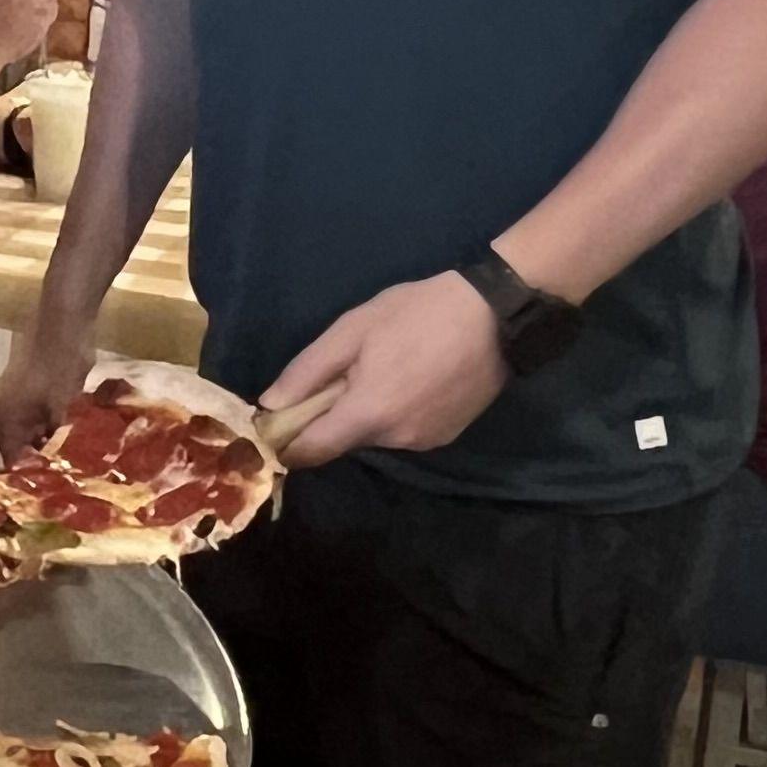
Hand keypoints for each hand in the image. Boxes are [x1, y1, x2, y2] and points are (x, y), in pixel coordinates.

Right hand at [0, 308, 96, 466]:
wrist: (64, 323)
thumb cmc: (59, 368)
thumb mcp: (60, 412)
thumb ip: (54, 446)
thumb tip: (57, 476)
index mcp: (0, 421)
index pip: (13, 464)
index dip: (35, 478)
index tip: (61, 489)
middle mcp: (0, 414)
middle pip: (21, 450)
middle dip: (45, 462)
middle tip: (74, 476)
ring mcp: (14, 402)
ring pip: (32, 435)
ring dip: (52, 445)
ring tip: (79, 460)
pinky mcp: (30, 393)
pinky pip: (39, 421)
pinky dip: (54, 429)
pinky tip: (77, 436)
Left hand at [262, 270, 506, 468]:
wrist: (496, 316)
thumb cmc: (419, 314)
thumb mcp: (354, 329)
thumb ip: (308, 370)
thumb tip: (269, 404)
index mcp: (368, 414)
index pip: (312, 451)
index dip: (287, 444)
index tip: (274, 427)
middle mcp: (396, 440)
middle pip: (344, 440)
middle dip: (332, 416)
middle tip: (344, 372)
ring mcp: (425, 442)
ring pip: (375, 435)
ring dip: (367, 412)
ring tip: (386, 368)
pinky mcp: (446, 436)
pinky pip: (403, 432)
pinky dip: (396, 413)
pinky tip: (411, 379)